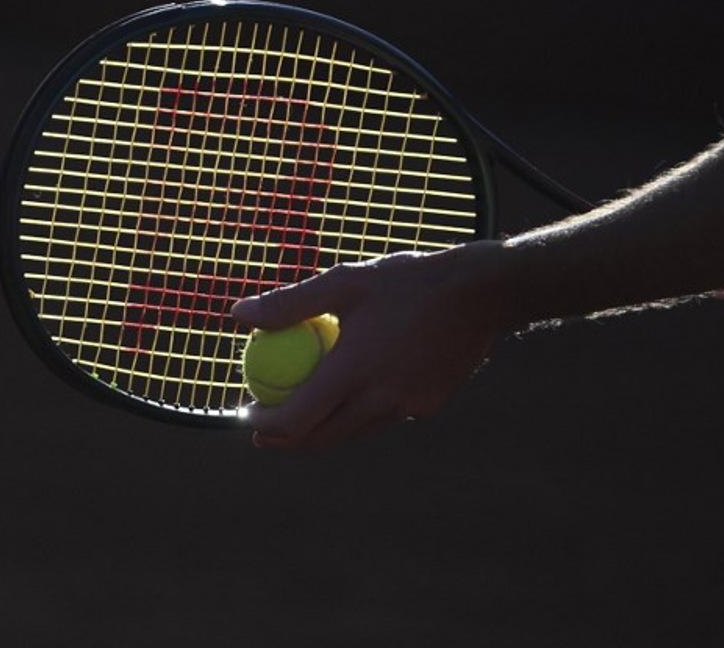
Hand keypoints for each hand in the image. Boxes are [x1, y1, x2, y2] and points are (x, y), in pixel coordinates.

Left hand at [231, 241, 512, 449]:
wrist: (482, 294)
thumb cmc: (410, 281)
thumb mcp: (346, 281)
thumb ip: (290, 303)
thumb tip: (240, 314)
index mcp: (354, 372)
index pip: (297, 421)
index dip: (266, 428)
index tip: (248, 417)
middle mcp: (380, 399)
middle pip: (322, 439)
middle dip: (288, 442)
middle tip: (267, 428)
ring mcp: (408, 406)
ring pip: (354, 430)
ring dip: (326, 428)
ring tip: (307, 409)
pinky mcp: (429, 405)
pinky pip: (386, 415)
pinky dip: (365, 409)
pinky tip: (362, 384)